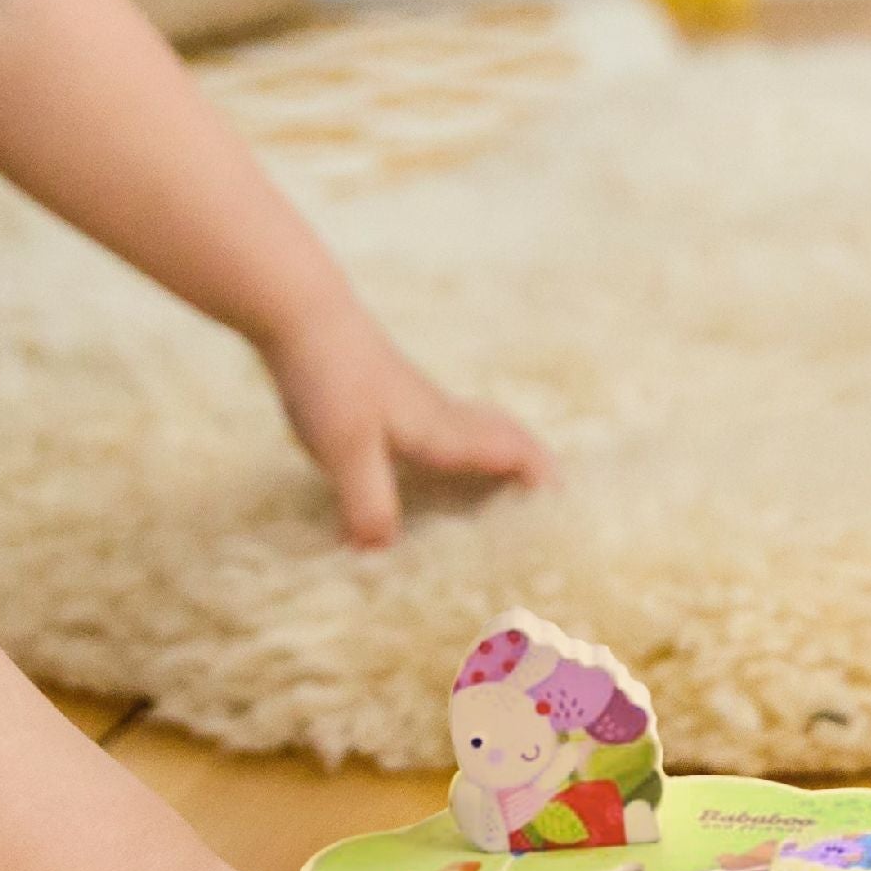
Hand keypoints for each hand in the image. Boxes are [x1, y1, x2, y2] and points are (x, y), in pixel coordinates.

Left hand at [262, 306, 552, 546]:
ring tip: (503, 496)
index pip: (514, 451)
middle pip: (506, 437)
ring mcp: (416, 405)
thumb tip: (385, 556)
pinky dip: (458, 452)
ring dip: (500, 459)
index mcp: (445, 431)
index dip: (544, 480)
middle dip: (533, 468)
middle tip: (550, 506)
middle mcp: (441, 417)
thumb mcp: (348, 448)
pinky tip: (431, 470)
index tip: (569, 514)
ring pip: (476, 432)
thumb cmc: (331, 377)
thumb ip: (369, 502)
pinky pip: (443, 430)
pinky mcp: (391, 401)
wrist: (302, 315)